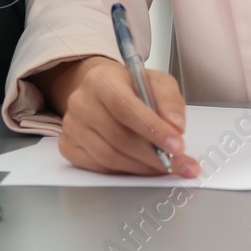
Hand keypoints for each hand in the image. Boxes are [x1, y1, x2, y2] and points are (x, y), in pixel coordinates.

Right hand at [48, 55, 199, 176]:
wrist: (101, 91)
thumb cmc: (130, 87)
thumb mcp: (156, 82)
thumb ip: (169, 100)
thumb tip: (176, 125)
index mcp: (101, 79)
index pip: (124, 107)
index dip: (152, 129)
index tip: (178, 145)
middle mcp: (81, 101)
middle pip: (119, 137)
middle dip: (155, 156)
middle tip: (181, 164)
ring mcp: (72, 126)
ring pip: (110, 156)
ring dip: (143, 167)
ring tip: (166, 167)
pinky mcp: (69, 146)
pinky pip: (99, 167)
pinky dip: (126, 171)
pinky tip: (142, 166)